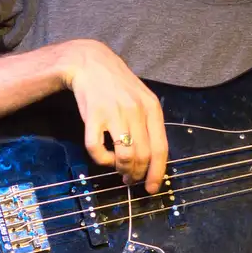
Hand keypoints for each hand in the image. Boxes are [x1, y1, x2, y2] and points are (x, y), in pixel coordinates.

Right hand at [59, 39, 167, 191]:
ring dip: (121, 170)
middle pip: (143, 156)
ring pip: (124, 156)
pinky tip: (103, 156)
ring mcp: (114, 113)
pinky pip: (97, 149)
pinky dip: (101, 160)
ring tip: (118, 170)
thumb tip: (151, 161)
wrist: (90, 63)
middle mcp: (136, 111)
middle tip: (131, 179)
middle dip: (138, 174)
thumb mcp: (142, 100)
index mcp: (152, 108)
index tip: (152, 188)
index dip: (158, 173)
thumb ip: (148, 126)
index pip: (161, 149)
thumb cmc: (119, 86)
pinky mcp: (93, 116)